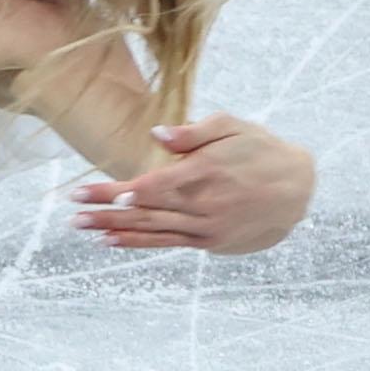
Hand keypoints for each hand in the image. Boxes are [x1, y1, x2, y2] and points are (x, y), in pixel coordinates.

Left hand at [68, 113, 312, 254]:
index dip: (121, 192)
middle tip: (71, 210)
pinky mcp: (210, 242)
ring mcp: (206, 227)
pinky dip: (137, 242)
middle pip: (146, 209)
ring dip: (113, 228)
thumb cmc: (261, 150)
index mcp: (207, 173)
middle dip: (105, 210)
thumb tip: (157, 135)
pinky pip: (166, 243)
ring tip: (80, 226)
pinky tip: (110, 240)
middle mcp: (204, 204)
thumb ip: (195, 132)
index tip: (91, 192)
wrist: (298, 190)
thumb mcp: (234, 127)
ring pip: (152, 229)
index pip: (154, 185)